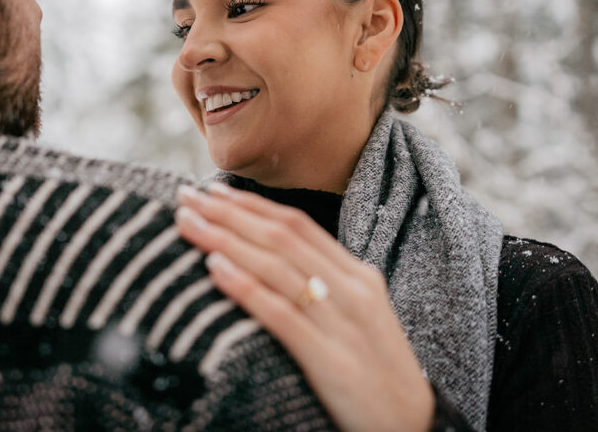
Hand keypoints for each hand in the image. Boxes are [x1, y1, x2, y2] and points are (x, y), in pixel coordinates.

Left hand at [175, 183, 434, 431]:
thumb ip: (320, 285)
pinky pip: (282, 315)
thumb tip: (265, 261)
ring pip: (276, 267)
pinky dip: (246, 287)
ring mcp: (343, 323)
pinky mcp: (332, 360)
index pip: (298, 224)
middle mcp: (352, 290)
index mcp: (358, 275)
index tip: (212, 189)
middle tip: (186, 196)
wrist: (411, 428)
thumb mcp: (355, 317)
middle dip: (229, 213)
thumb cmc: (373, 371)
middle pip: (281, 237)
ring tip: (189, 224)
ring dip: (226, 240)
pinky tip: (215, 270)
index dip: (252, 204)